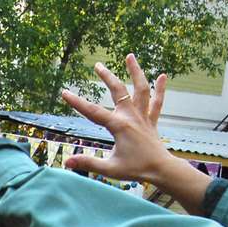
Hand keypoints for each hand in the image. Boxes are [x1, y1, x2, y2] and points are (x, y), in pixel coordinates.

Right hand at [60, 57, 210, 212]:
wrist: (162, 170)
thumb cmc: (136, 170)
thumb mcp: (110, 169)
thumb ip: (88, 163)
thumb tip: (66, 162)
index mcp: (120, 126)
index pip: (93, 112)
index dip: (77, 102)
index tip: (65, 92)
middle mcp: (132, 117)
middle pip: (118, 91)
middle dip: (107, 77)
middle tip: (97, 65)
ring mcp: (143, 117)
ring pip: (141, 90)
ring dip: (136, 72)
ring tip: (130, 56)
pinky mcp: (151, 121)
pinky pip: (157, 102)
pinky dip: (160, 89)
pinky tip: (162, 76)